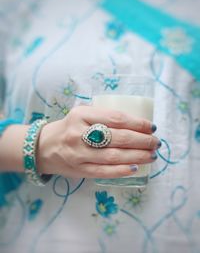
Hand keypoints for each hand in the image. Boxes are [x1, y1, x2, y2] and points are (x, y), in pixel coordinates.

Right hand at [37, 106, 159, 177]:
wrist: (44, 147)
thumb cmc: (69, 127)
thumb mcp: (81, 113)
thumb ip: (103, 115)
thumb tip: (134, 122)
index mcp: (81, 115)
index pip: (116, 118)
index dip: (137, 123)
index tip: (151, 126)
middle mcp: (79, 134)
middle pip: (118, 138)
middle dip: (142, 140)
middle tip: (155, 142)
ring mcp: (79, 154)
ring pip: (114, 156)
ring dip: (137, 156)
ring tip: (152, 155)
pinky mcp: (79, 170)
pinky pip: (104, 172)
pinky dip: (122, 171)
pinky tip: (136, 168)